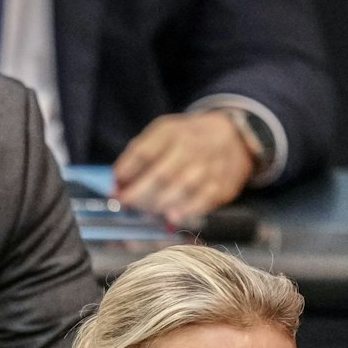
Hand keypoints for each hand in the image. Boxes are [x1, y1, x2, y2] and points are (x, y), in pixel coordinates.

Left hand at [113, 110, 256, 222]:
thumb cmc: (186, 140)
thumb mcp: (161, 135)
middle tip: (127, 204)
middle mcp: (191, 145)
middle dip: (138, 194)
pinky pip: (202, 200)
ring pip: (181, 188)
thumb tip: (117, 183)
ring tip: (146, 210)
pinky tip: (171, 216)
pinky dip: (185, 210)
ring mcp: (209, 165)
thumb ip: (137, 157)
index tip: (115, 189)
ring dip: (158, 204)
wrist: (232, 137)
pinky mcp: (222, 183)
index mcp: (171, 131)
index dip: (125, 173)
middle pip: (161, 174)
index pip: (143, 152)